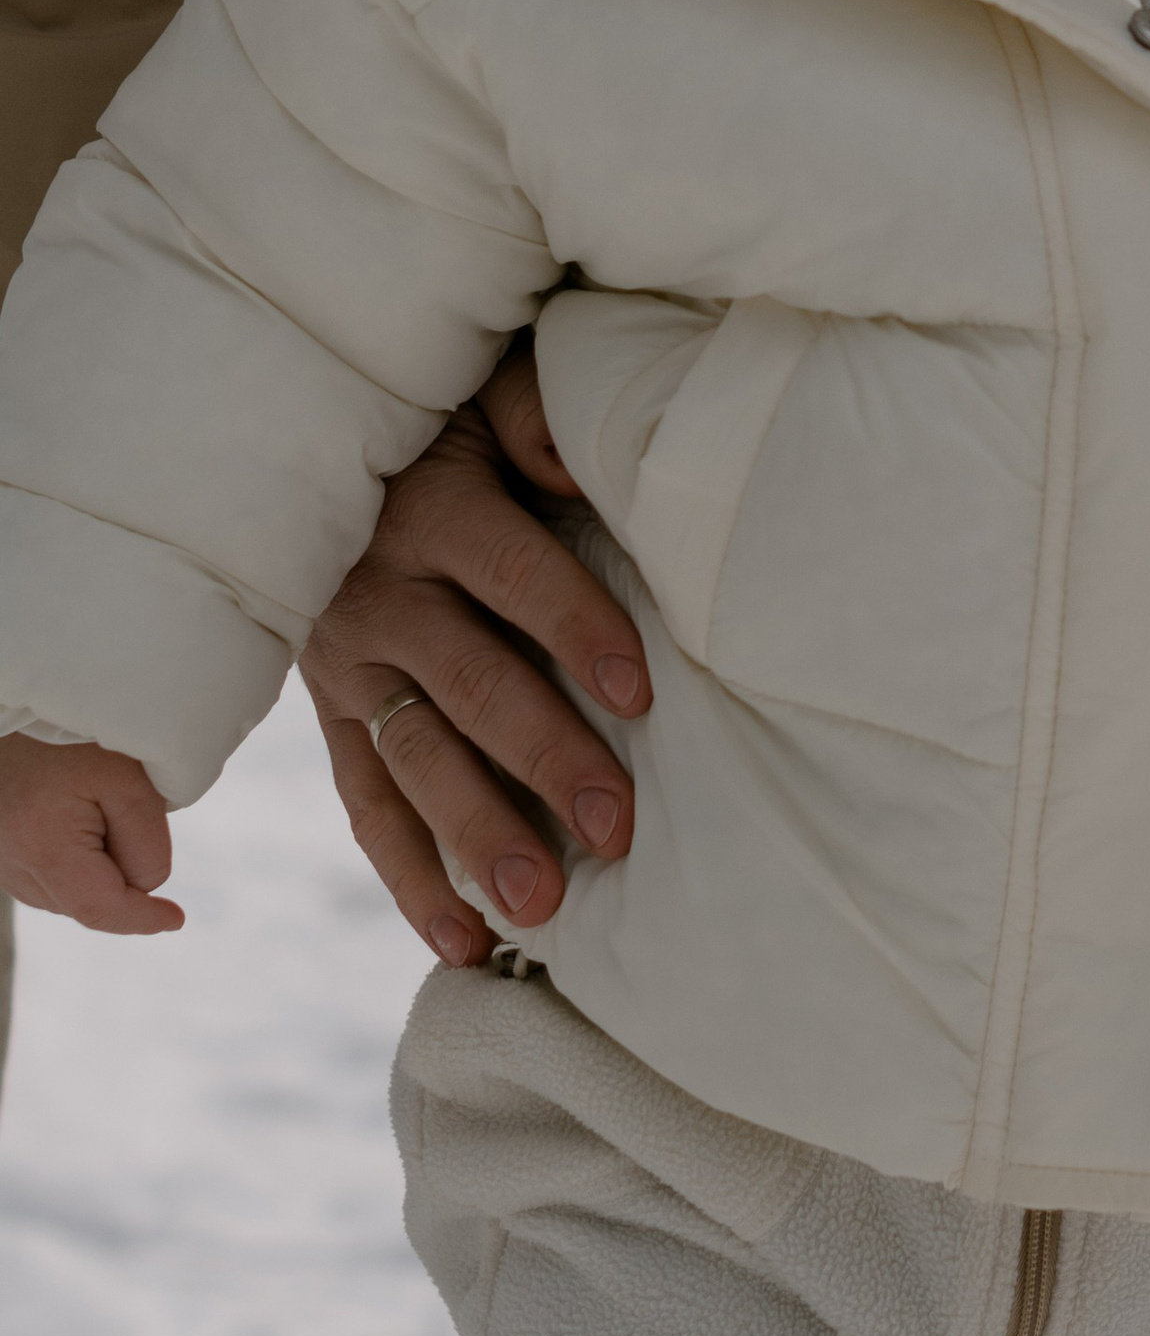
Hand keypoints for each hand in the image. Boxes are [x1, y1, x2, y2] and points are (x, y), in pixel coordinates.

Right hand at [0, 735, 182, 934]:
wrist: (21, 699)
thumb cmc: (75, 735)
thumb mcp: (130, 782)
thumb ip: (145, 845)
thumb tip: (146, 887)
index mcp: (43, 848)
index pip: (100, 909)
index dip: (142, 921)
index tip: (176, 919)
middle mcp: (9, 862)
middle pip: (84, 903)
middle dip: (121, 882)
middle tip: (129, 814)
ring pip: (62, 894)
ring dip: (92, 873)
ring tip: (95, 808)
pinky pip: (40, 876)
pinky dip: (69, 863)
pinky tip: (76, 820)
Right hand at [297, 340, 650, 968]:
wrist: (321, 446)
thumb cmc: (447, 421)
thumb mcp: (489, 393)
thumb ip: (540, 418)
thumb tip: (583, 460)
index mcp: (433, 508)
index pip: (513, 576)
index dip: (576, 630)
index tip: (641, 694)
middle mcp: (380, 590)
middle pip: (467, 685)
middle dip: (542, 758)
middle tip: (613, 827)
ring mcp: (346, 661)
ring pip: (413, 760)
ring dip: (477, 836)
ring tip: (542, 906)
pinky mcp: (332, 713)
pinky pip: (366, 805)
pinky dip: (412, 879)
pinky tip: (465, 941)